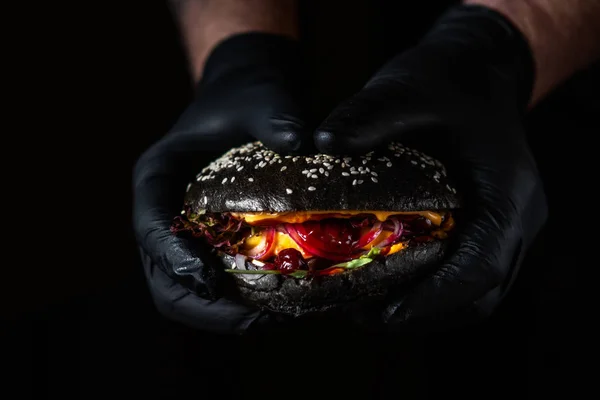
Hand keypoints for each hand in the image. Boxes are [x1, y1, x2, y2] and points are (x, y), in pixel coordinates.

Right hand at [133, 33, 307, 332]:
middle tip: (256, 321)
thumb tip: (304, 144)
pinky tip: (280, 305)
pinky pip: (215, 284)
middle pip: (162, 277)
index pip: (151, 227)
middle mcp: (163, 213)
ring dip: (223, 316)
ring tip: (274, 322)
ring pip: (185, 292)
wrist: (250, 97)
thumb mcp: (262, 99)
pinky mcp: (211, 245)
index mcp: (156, 178)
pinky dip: (240, 303)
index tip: (211, 281)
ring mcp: (185, 234)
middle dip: (204, 307)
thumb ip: (277, 118)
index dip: (174, 259)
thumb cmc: (248, 96)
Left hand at [313, 5, 547, 330]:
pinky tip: (385, 284)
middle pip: (479, 295)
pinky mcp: (485, 230)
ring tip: (366, 309)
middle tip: (362, 316)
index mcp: (508, 193)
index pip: (482, 267)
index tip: (384, 313)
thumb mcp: (407, 87)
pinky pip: (464, 277)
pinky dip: (427, 291)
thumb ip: (368, 115)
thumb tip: (320, 144)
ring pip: (474, 295)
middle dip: (422, 314)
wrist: (478, 72)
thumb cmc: (449, 80)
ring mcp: (504, 229)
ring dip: (424, 310)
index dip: (434, 299)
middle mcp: (516, 220)